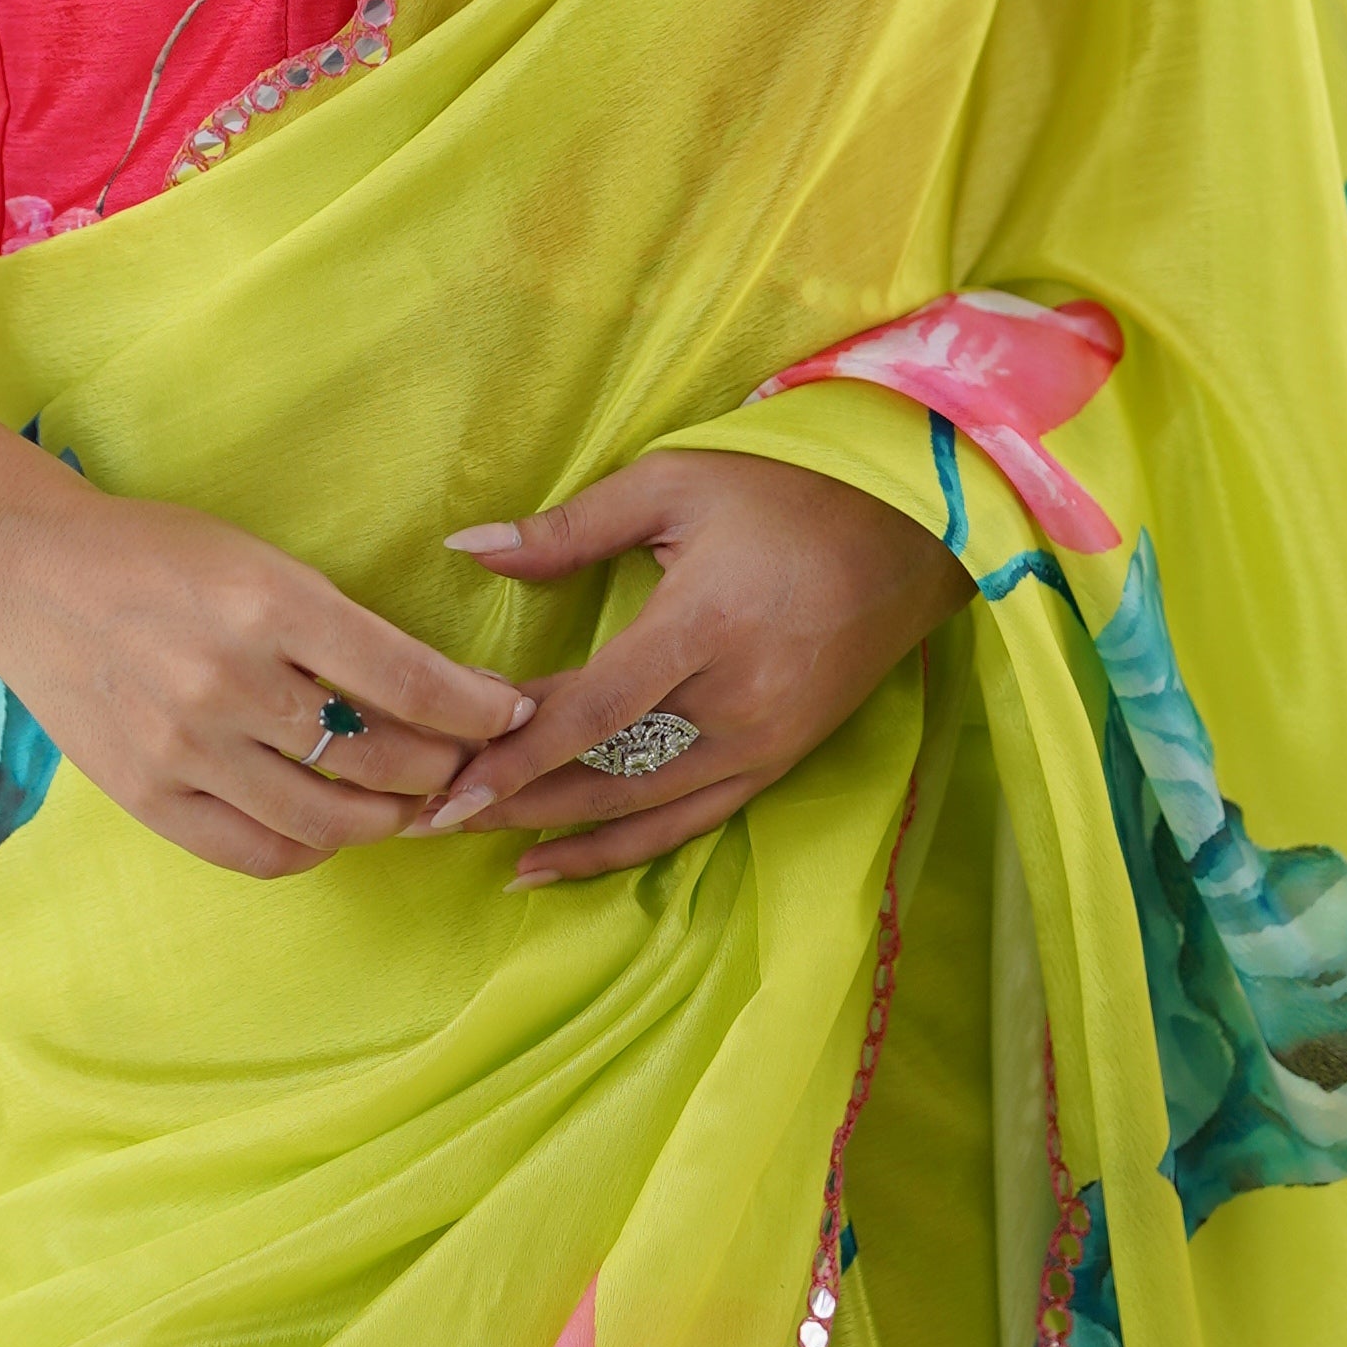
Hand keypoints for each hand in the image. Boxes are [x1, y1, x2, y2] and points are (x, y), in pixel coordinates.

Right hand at [0, 484, 543, 883]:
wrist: (27, 574)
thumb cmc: (155, 554)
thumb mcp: (259, 561)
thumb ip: (339, 628)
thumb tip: (436, 691)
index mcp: (269, 602)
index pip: (407, 679)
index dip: (476, 709)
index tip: (511, 714)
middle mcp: (231, 679)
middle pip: (379, 757)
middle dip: (446, 767)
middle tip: (469, 764)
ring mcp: (185, 745)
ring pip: (328, 818)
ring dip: (390, 819)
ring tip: (412, 804)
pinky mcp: (148, 793)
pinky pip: (255, 852)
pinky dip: (311, 850)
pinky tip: (331, 830)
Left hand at [418, 451, 964, 881]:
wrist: (916, 530)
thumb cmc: (786, 493)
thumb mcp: (672, 484)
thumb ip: (568, 528)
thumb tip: (467, 546)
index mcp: (704, 626)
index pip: (593, 710)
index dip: (517, 752)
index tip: (448, 783)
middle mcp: (736, 701)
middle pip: (607, 771)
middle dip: (516, 800)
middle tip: (430, 817)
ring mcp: (763, 742)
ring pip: (642, 809)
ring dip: (557, 831)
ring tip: (478, 844)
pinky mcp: (779, 760)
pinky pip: (689, 821)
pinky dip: (621, 849)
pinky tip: (559, 862)